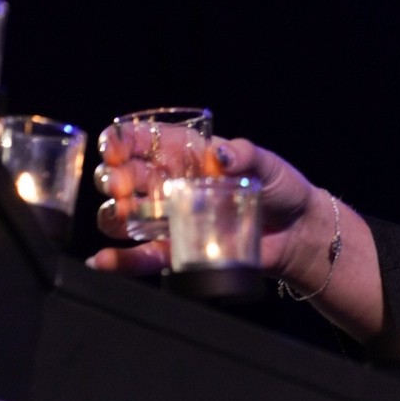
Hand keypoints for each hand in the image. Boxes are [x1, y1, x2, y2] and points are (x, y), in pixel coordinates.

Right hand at [87, 129, 326, 281]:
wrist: (296, 231)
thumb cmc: (281, 188)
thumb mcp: (267, 165)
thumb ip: (246, 156)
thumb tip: (221, 155)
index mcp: (185, 152)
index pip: (139, 140)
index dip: (120, 141)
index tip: (115, 149)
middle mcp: (167, 183)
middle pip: (121, 176)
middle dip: (112, 178)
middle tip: (122, 186)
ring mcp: (167, 217)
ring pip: (119, 215)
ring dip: (112, 215)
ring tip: (123, 215)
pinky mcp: (174, 249)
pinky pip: (138, 256)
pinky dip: (118, 260)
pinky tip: (103, 260)